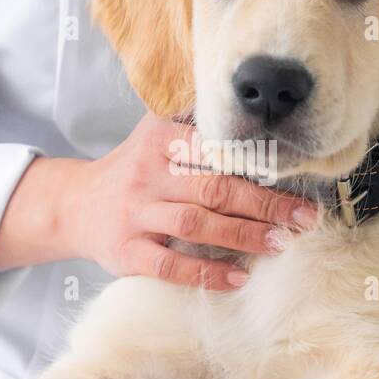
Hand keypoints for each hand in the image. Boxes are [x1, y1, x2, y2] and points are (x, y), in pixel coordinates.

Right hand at [0, 114, 316, 288]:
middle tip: (304, 218)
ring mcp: (135, 215)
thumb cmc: (135, 167)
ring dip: (242, 235)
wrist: (74, 204)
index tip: (295, 172)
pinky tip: (237, 278)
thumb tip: (252, 99)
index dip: (257, 161)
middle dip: (264, 203)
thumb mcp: (156, 131)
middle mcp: (148, 174)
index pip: (215, 147)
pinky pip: (169, 265)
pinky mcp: (125, 252)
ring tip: (281, 244)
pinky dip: (205, 274)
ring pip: (194, 224)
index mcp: (162, 140)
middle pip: (213, 187)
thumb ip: (197, 116)